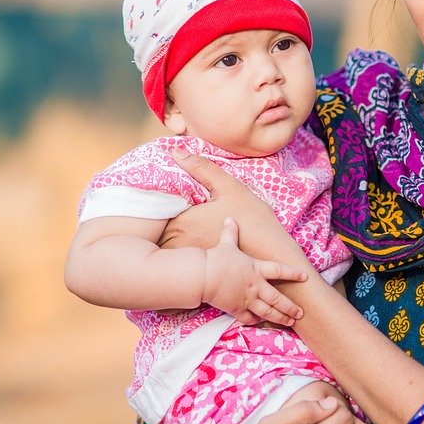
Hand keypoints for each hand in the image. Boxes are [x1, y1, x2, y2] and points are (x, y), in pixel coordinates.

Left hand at [164, 148, 309, 269]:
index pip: (151, 212)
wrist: (273, 257)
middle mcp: (179, 244)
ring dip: (162, 236)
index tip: (150, 193)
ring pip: (163, 245)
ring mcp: (187, 261)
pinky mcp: (197, 271)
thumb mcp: (230, 188)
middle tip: (152, 209)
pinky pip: (175, 259)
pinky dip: (174, 249)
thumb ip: (202, 168)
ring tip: (165, 226)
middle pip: (153, 231)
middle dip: (152, 221)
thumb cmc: (254, 221)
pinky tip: (187, 241)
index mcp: (182, 222)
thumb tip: (175, 151)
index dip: (150, 203)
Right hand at [204, 218, 306, 325]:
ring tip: (290, 322)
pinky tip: (260, 321)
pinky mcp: (236, 309)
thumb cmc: (216, 259)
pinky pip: (250, 318)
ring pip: (268, 312)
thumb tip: (230, 219)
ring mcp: (247, 299)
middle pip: (278, 299)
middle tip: (300, 313)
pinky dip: (256, 321)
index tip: (305, 277)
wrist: (203, 276)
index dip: (293, 273)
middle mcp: (256, 286)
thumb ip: (230, 233)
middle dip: (291, 307)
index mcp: (256, 269)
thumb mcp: (226, 244)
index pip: (279, 271)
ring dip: (280, 317)